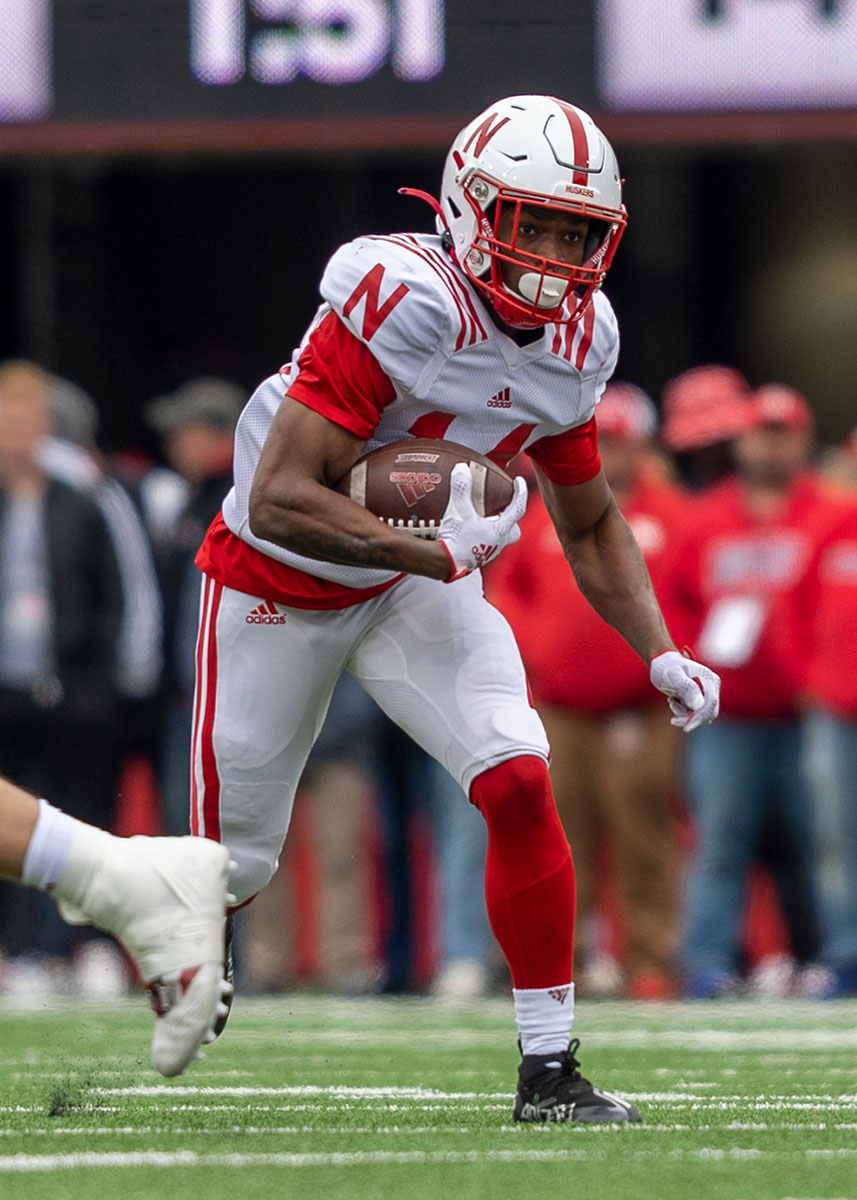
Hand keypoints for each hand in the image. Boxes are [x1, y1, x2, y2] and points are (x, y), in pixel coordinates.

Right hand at [438, 463, 527, 580]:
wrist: (445, 564)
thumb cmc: (456, 539)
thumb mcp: (459, 510)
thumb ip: (461, 489)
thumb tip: (462, 468)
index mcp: (499, 530)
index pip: (517, 508)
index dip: (520, 492)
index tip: (519, 481)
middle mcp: (497, 543)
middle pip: (513, 530)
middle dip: (511, 518)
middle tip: (503, 507)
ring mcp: (487, 553)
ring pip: (499, 539)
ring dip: (494, 527)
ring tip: (484, 517)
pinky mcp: (476, 558)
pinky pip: (483, 545)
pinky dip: (480, 536)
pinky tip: (468, 531)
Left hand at [649, 649, 720, 731]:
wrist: (661, 663)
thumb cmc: (666, 667)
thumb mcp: (673, 676)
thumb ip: (687, 688)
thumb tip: (698, 705)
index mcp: (709, 680)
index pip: (709, 705)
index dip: (699, 718)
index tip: (685, 727)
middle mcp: (712, 687)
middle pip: (708, 713)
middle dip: (690, 718)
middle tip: (673, 719)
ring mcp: (707, 693)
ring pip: (701, 715)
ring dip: (685, 714)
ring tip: (671, 701)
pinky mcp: (700, 698)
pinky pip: (695, 713)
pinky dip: (684, 712)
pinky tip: (674, 700)